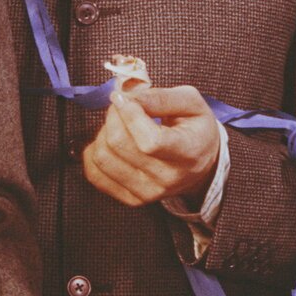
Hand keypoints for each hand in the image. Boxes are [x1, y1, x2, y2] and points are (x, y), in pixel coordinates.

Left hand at [82, 84, 221, 208]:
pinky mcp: (132, 198)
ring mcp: (148, 192)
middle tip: (122, 106)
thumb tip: (127, 98)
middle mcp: (168, 178)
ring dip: (103, 133)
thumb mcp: (191, 102)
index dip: (130, 115)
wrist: (201, 163)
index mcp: (188, 153)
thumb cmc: (195, 129)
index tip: (124, 97)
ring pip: (102, 158)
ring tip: (118, 124)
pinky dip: (94, 153)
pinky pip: (95, 174)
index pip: (150, 141)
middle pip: (119, 145)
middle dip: (113, 116)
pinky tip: (110, 143)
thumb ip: (161, 97)